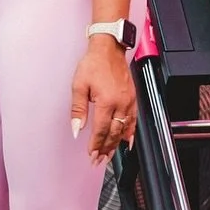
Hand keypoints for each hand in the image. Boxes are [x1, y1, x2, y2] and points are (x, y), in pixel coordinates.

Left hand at [70, 38, 135, 166]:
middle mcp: (120, 103)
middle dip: (106, 149)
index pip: (100, 130)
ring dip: (116, 145)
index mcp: (107, 102)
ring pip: (124, 130)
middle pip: (113, 134)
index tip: (91, 155)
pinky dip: (130, 133)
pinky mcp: (132, 98)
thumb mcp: (78, 86)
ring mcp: (129, 101)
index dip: (95, 145)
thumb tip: (76, 129)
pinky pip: (133, 120)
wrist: (108, 49)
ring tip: (109, 156)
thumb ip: (78, 110)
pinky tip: (127, 141)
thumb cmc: (93, 64)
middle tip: (99, 161)